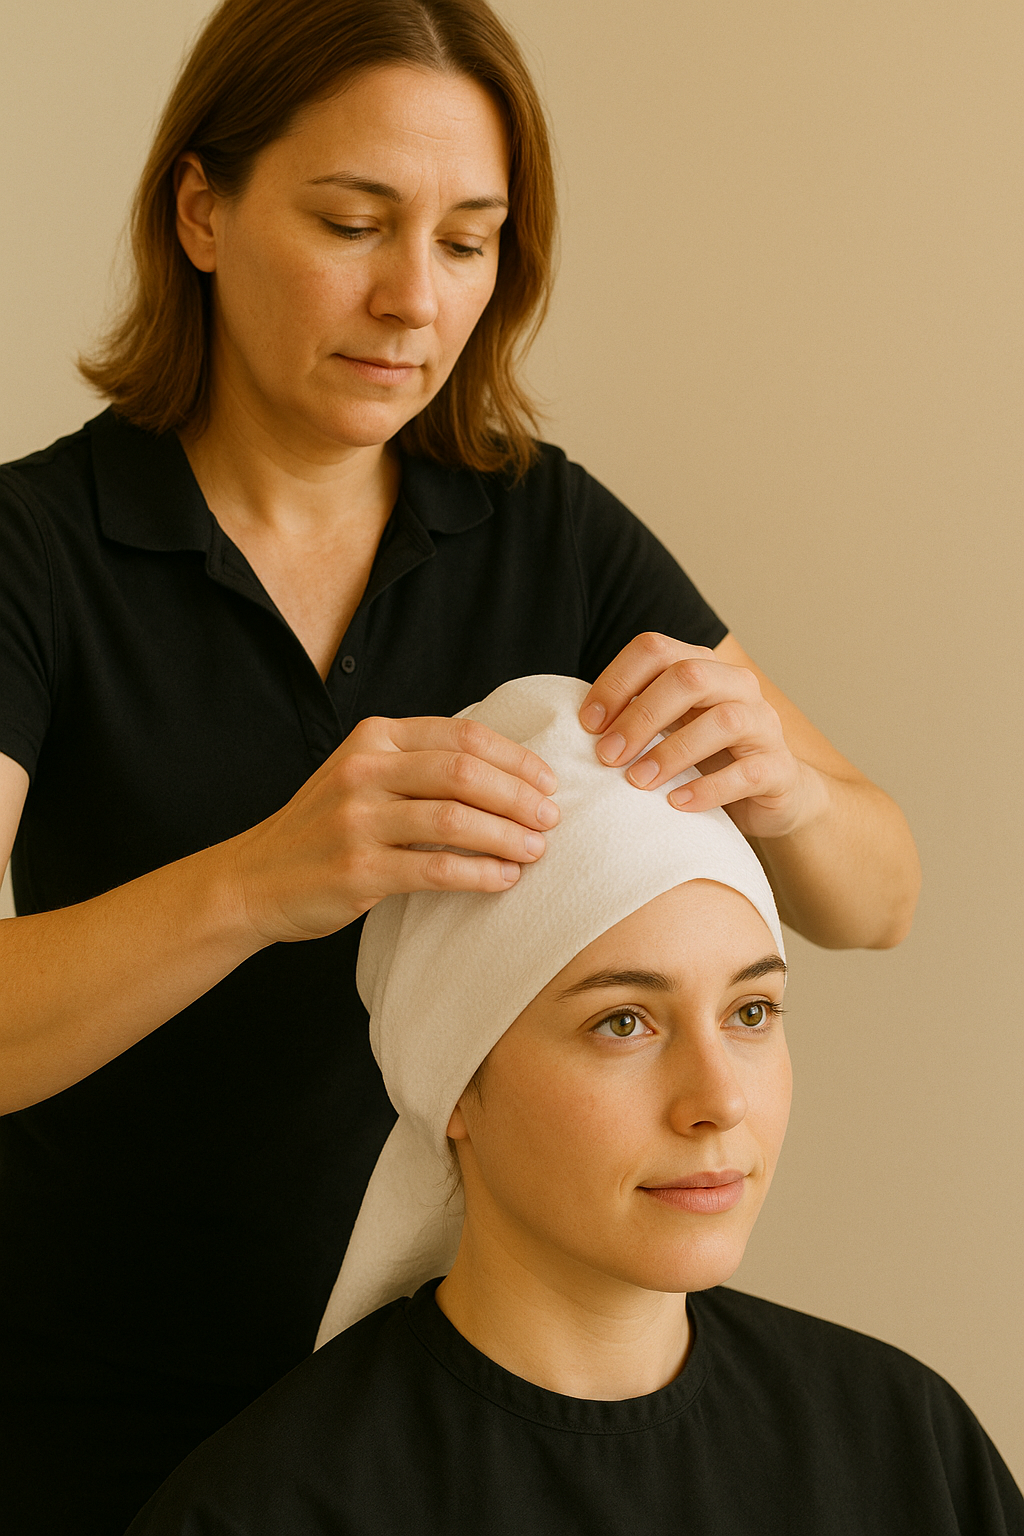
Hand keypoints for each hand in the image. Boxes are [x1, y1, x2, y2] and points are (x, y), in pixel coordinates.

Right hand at [233, 715, 558, 942]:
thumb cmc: (325, 827)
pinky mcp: (357, 869)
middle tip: (550, 818)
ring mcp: (357, 820)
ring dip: (506, 835)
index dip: (515, 759)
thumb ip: (418, 764)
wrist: (255, 877)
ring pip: (454, 819)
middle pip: (464, 773)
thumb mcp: (363, 775)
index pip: (462, 736)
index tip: (547, 782)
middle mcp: (364, 770)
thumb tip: (506, 774)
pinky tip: (503, 878)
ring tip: (535, 850)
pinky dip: (479, 873)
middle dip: (518, 796)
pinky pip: (435, 869)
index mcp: (373, 737)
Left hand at [578, 633, 825, 839]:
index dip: (616, 681)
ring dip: (671, 752)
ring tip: (636, 781)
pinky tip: (675, 803)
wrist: (770, 793)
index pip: (655, 649)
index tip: (587, 724)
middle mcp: (736, 685)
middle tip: (607, 755)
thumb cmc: (705, 757)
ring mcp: (763, 724)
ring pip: (722, 721)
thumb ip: (633, 715)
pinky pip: (747, 772)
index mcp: (702, 666)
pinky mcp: (778, 767)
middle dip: (640, 716)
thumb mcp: (667, 727)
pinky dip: (708, 789)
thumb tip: (577, 724)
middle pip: (688, 678)